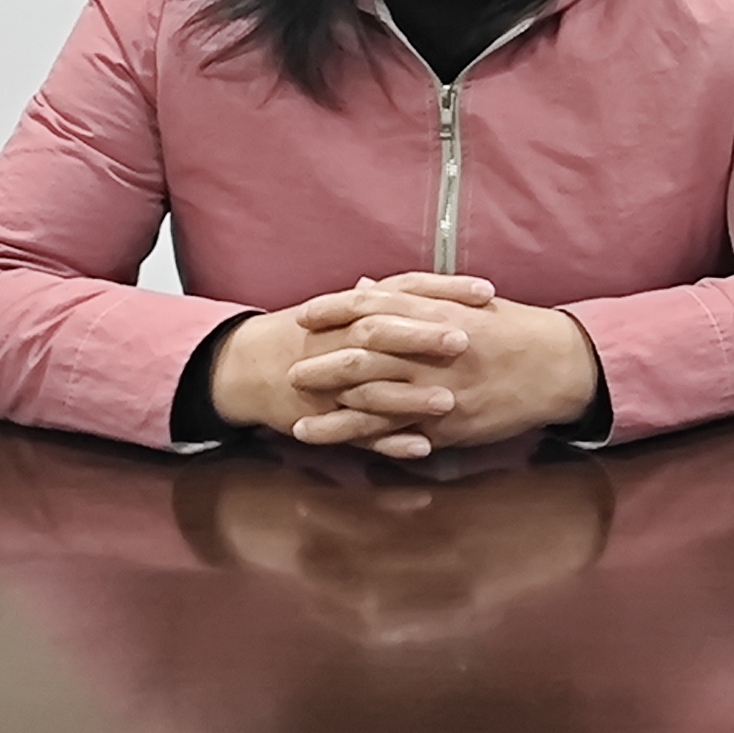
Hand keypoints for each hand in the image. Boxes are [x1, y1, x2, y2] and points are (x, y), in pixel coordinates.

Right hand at [210, 281, 463, 455]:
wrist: (249, 367)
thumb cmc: (314, 332)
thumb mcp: (351, 307)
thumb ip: (396, 296)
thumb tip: (447, 285)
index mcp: (355, 311)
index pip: (402, 292)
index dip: (443, 290)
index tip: (485, 293)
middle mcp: (342, 344)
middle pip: (382, 335)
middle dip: (421, 338)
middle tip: (464, 341)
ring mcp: (333, 387)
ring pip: (372, 391)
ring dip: (410, 398)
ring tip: (450, 402)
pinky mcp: (326, 421)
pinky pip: (358, 434)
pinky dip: (390, 441)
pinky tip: (422, 448)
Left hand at [233, 274, 602, 458]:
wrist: (560, 366)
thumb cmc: (515, 330)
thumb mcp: (467, 301)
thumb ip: (414, 293)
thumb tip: (363, 286)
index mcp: (441, 313)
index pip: (376, 306)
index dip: (336, 310)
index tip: (306, 314)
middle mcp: (436, 349)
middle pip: (366, 354)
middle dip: (324, 363)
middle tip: (291, 370)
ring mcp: (442, 388)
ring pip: (375, 399)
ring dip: (333, 410)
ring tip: (298, 417)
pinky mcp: (449, 421)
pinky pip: (399, 431)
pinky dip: (365, 438)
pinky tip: (341, 443)